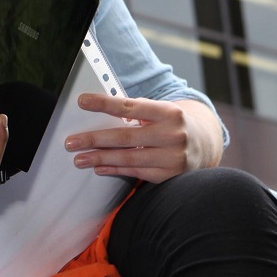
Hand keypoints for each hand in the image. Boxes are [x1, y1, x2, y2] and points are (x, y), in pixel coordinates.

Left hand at [64, 93, 221, 182]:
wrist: (205, 144)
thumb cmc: (173, 124)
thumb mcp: (161, 111)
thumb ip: (137, 111)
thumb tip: (101, 110)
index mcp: (168, 112)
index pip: (130, 107)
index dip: (104, 103)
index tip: (82, 101)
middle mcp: (172, 134)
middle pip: (125, 136)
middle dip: (95, 139)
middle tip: (72, 142)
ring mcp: (173, 156)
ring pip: (128, 158)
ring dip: (100, 158)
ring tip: (80, 158)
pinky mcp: (170, 175)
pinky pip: (137, 172)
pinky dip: (115, 169)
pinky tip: (99, 167)